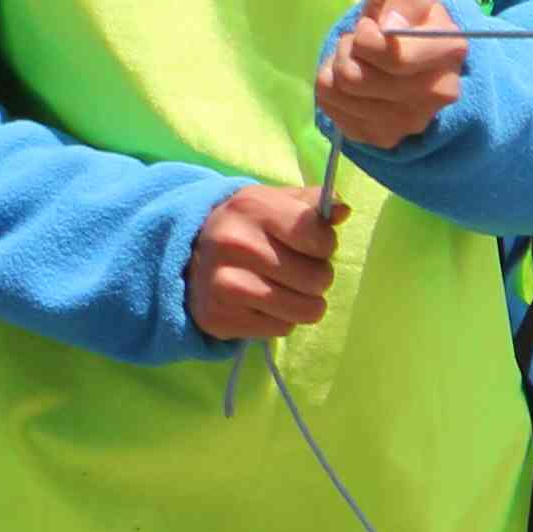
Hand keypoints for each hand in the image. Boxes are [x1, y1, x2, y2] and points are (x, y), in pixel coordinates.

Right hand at [190, 184, 338, 342]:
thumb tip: (343, 210)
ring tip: (284, 287)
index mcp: (253, 208)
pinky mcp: (220, 318)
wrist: (188, 256)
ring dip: (305, 302)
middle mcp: (235, 244)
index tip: (310, 244)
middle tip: (294, 269)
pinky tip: (262, 302)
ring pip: (306, 309)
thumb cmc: (249, 227)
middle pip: (318, 278)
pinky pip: (283, 328)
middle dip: (317, 276)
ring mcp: (224, 283)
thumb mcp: (278, 203)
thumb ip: (315, 203)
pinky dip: (281, 319)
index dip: (325, 245)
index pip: (320, 238)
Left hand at [315, 0, 464, 149]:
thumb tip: (389, 26)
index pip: (392, 58)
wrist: (410, 50)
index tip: (370, 27)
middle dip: (349, 52)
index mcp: (450, 52)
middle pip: (357, 78)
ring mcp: (412, 121)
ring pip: (341, 93)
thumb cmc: (405, 16)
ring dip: (338, 68)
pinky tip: (355, 84)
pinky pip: (332, 110)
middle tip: (362, 44)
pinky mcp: (385, 137)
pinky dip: (333, 91)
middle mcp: (440, 93)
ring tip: (358, 61)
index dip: (366, 39)